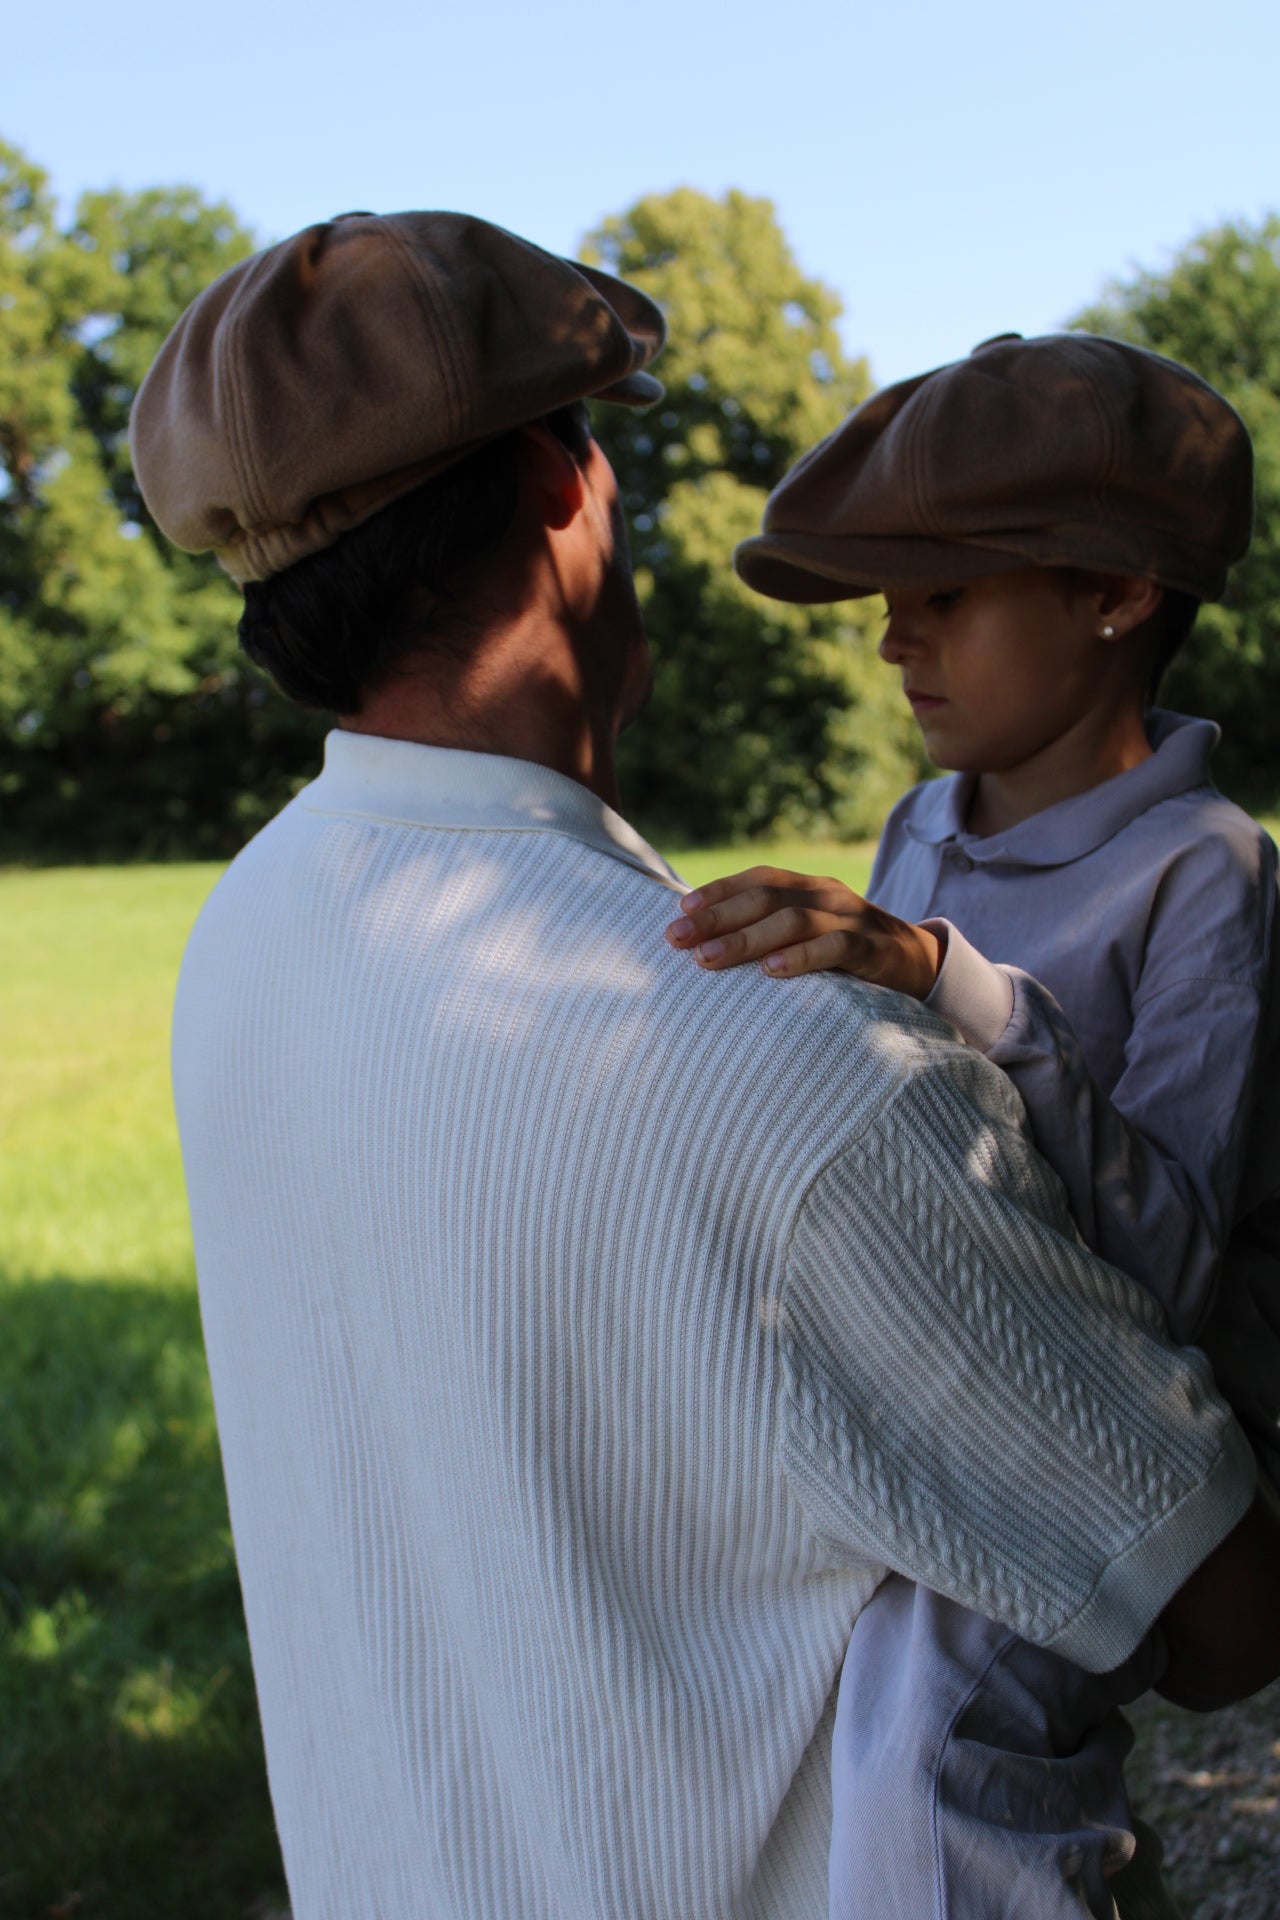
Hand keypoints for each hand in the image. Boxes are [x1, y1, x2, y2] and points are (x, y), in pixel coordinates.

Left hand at [664, 866, 943, 999]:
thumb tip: (705, 945)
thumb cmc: (847, 954)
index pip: (757, 878)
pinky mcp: (873, 948)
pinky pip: (836, 946)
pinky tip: (772, 970)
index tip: (679, 913)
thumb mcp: (809, 934)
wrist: (919, 964)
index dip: (718, 892)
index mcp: (807, 887)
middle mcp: (826, 894)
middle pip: (766, 897)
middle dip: (718, 916)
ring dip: (746, 938)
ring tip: (709, 957)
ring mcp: (851, 917)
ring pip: (794, 919)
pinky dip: (802, 957)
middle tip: (677, 939)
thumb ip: (768, 932)